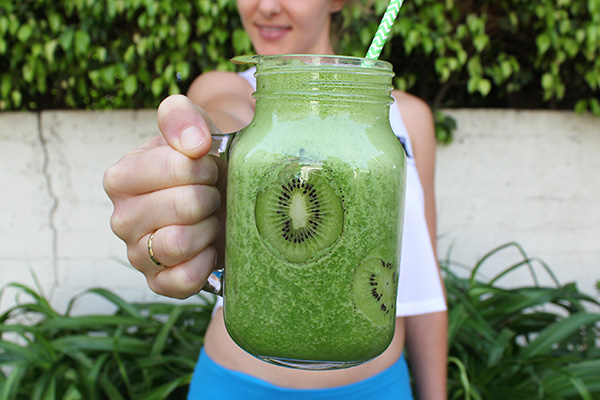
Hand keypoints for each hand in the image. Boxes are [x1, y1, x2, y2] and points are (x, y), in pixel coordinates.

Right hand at [103, 94, 225, 298]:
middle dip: (210, 197)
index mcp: (122, 177)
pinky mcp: (157, 284)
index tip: (208, 167)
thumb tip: (194, 143)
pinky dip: (205, 263)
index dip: (204, 166)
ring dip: (208, 230)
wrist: (220, 198)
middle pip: (184, 205)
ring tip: (209, 220)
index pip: (175, 167)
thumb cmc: (202, 164)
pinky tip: (208, 248)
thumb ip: (183, 118)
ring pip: (178, 244)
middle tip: (211, 196)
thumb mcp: (193, 129)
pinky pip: (183, 280)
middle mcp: (121, 218)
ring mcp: (136, 255)